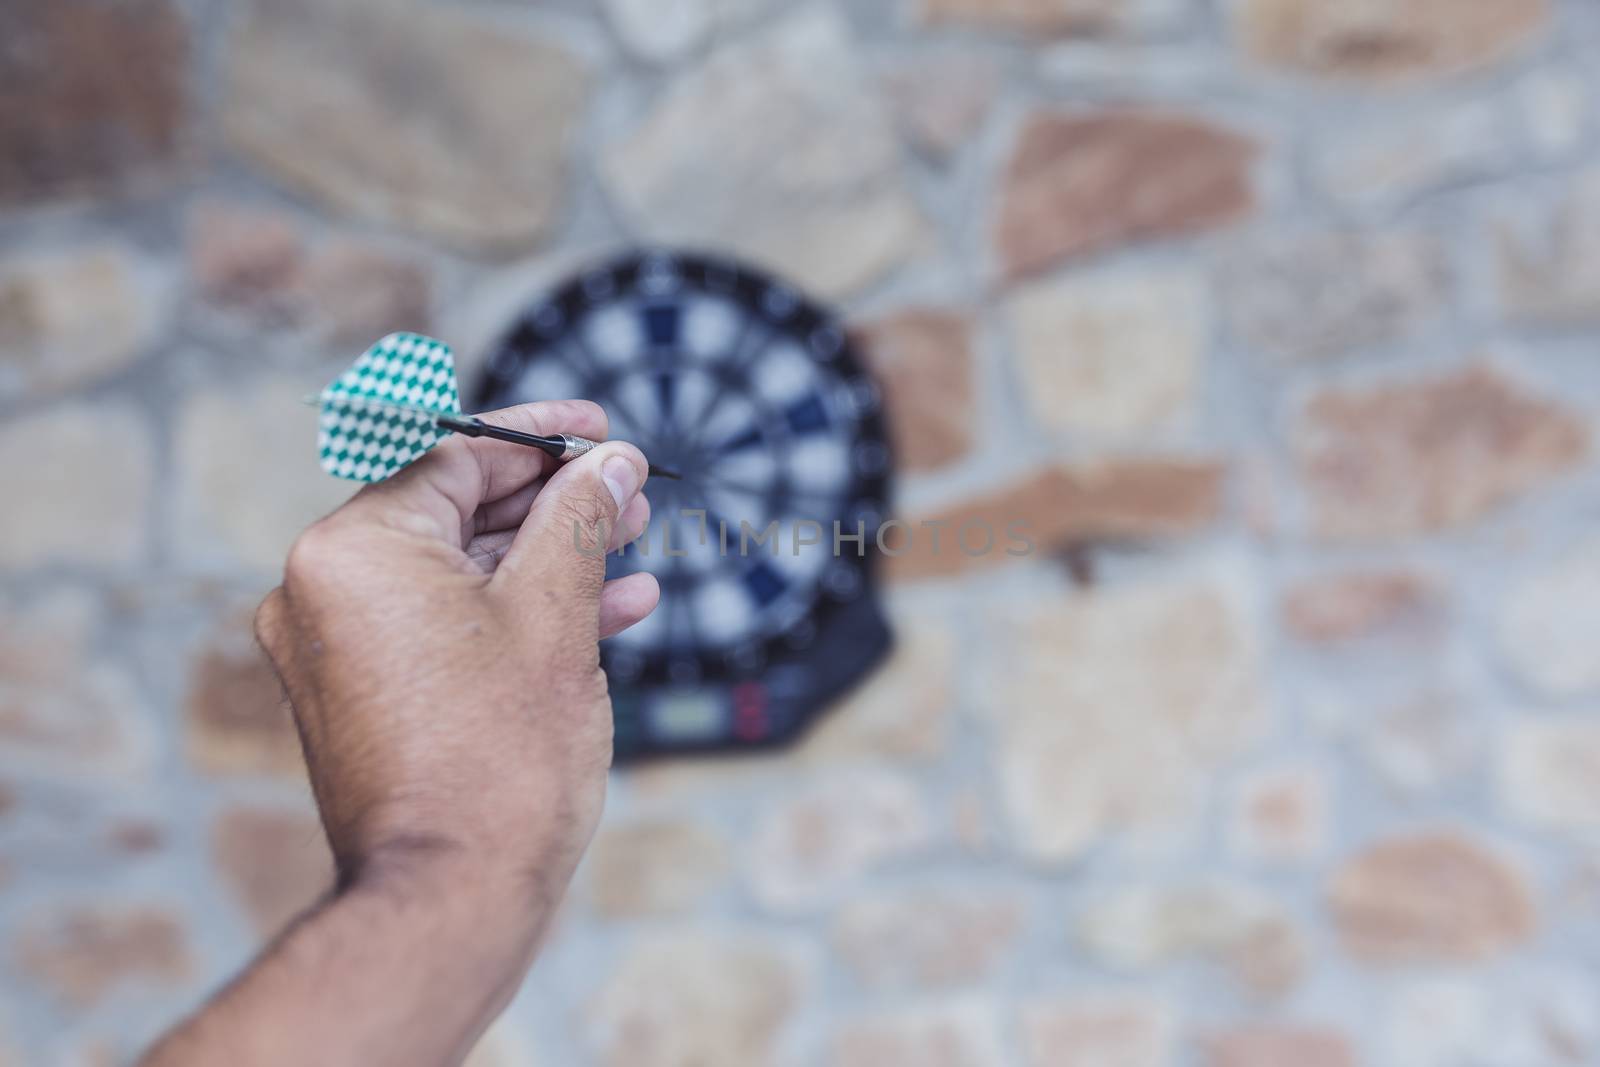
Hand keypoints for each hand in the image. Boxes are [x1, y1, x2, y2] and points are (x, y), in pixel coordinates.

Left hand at [255, 399, 654, 906]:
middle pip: (456, 512)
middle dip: (554, 504)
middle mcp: (323, 591)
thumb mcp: (556, 612)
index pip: (455, 455)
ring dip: (547, 561)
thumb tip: (611, 461)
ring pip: (458, 573)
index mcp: (352, 549)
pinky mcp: (364, 697)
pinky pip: (443, 628)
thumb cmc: (498, 758)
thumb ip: (580, 517)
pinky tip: (605, 613)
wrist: (450, 896)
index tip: (601, 432)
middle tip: (629, 498)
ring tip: (631, 552)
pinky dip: (513, 617)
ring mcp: (339, 650)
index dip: (541, 438)